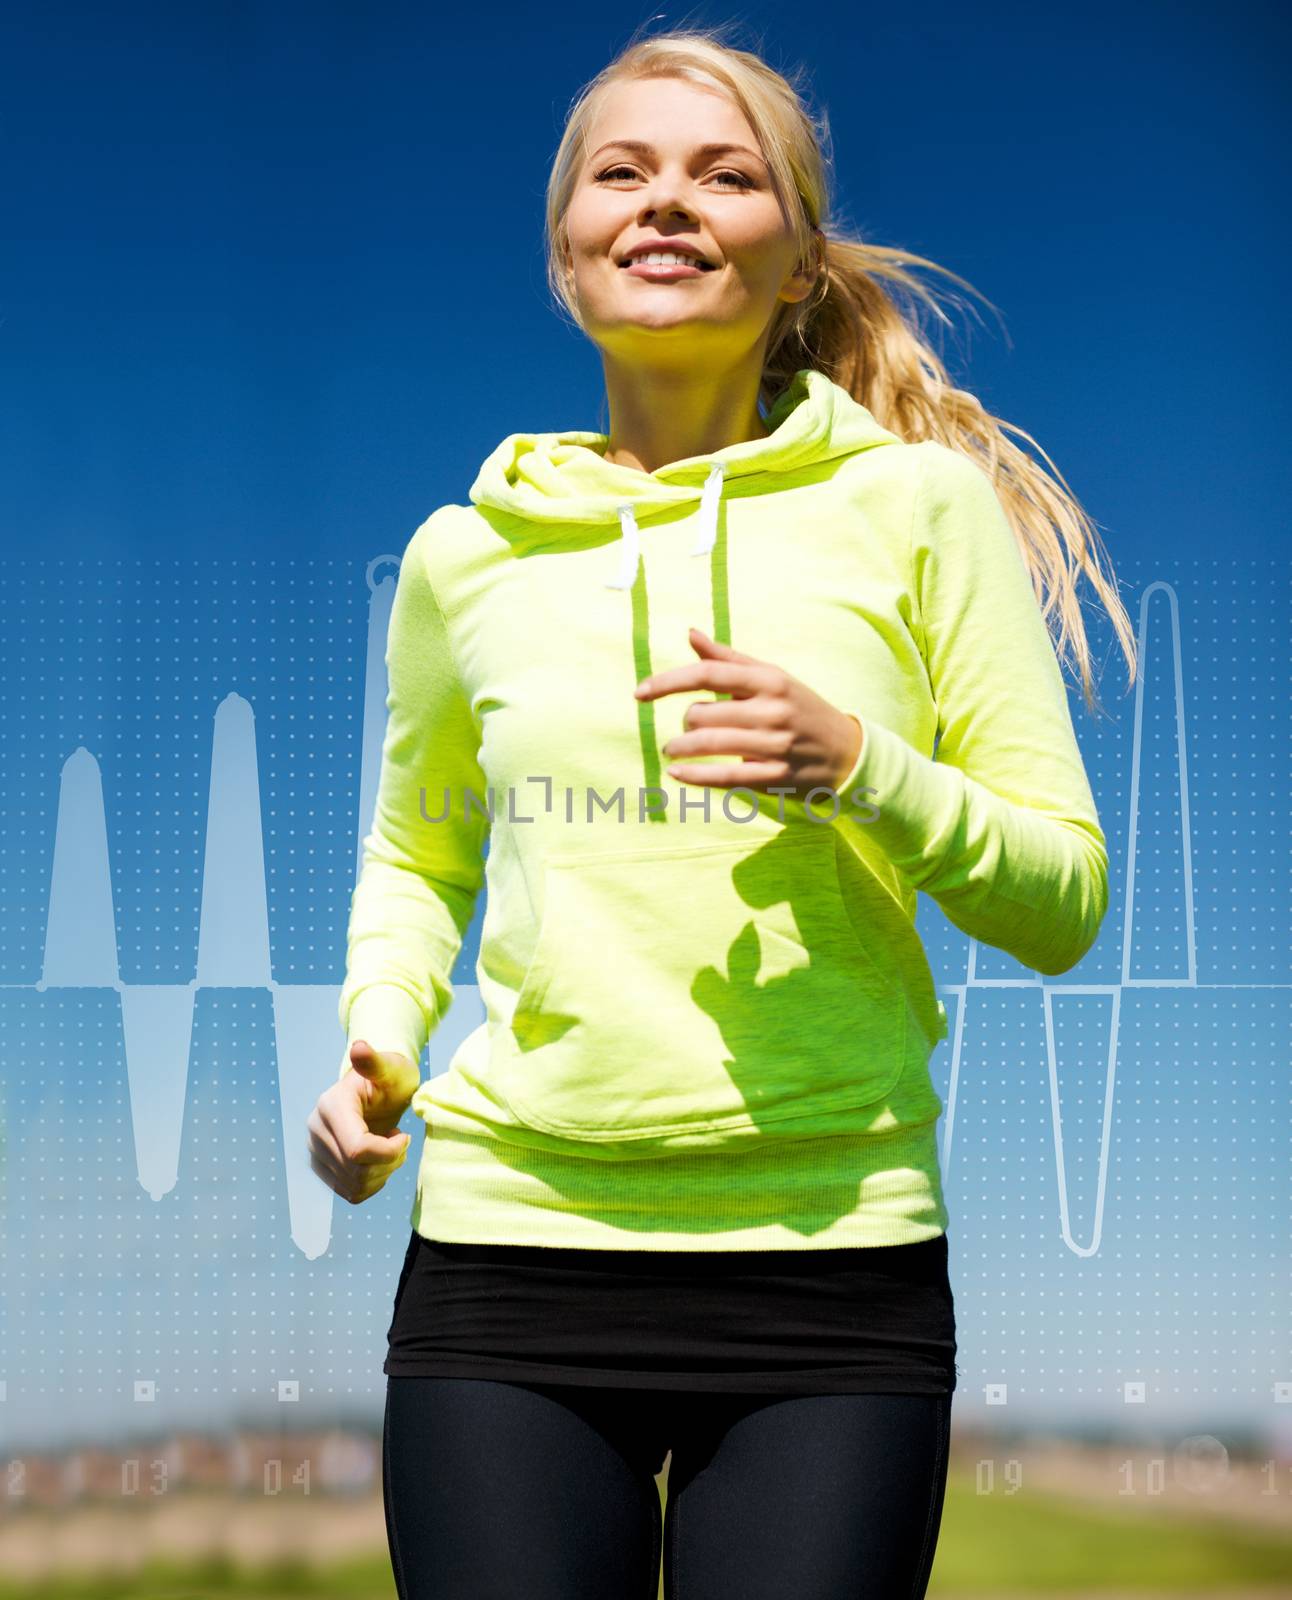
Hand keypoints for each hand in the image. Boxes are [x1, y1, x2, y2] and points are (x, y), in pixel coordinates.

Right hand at [307, 1040, 421, 1204]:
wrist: (378, 1091)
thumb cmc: (390, 1077)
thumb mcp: (390, 1068)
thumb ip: (375, 1061)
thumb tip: (358, 1047)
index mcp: (330, 1106)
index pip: (358, 1149)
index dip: (389, 1151)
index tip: (404, 1134)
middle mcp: (316, 1130)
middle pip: (357, 1170)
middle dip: (388, 1161)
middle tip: (400, 1140)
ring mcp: (315, 1151)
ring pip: (354, 1185)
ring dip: (382, 1173)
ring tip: (390, 1148)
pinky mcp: (322, 1168)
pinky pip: (351, 1192)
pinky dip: (372, 1183)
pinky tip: (379, 1161)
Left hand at [635, 628, 863, 798]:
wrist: (847, 752)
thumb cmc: (799, 709)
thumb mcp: (770, 678)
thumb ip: (728, 660)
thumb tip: (691, 634)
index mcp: (769, 680)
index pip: (708, 675)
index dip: (668, 682)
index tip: (639, 693)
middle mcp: (772, 709)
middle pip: (702, 712)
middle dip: (685, 721)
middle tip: (687, 728)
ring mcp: (775, 744)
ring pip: (709, 743)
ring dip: (681, 748)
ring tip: (672, 750)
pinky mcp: (775, 775)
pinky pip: (725, 776)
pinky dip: (695, 776)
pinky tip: (677, 774)